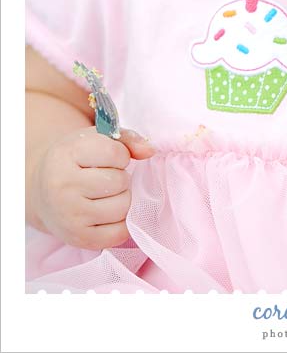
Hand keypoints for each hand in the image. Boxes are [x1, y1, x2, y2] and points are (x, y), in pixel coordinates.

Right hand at [29, 125, 155, 250]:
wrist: (42, 191)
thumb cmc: (75, 160)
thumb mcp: (95, 139)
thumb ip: (127, 139)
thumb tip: (150, 151)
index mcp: (66, 155)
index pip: (115, 153)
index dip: (121, 154)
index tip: (110, 157)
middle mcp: (64, 187)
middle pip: (120, 182)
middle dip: (121, 177)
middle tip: (106, 177)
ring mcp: (70, 217)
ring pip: (123, 207)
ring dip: (122, 198)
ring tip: (106, 194)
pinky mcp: (79, 239)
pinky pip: (119, 233)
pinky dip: (121, 221)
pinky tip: (107, 211)